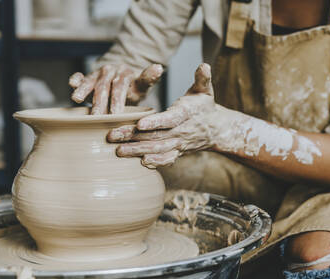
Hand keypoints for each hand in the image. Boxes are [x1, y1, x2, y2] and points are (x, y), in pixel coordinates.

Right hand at [69, 63, 163, 114]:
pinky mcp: (87, 77)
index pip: (120, 86)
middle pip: (103, 87)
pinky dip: (75, 80)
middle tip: (97, 117)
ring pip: (90, 82)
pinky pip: (80, 77)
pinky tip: (71, 84)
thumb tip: (158, 67)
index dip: (117, 100)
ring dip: (83, 89)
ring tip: (76, 99)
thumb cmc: (133, 87)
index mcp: (124, 73)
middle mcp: (110, 71)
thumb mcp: (142, 84)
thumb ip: (148, 78)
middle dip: (99, 102)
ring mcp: (97, 74)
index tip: (115, 114)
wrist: (122, 79)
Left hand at [107, 63, 246, 167]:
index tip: (138, 124)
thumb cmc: (205, 107)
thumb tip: (204, 65)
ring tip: (118, 150)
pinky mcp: (177, 153)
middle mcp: (181, 132)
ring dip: (136, 151)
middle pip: (155, 136)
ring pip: (156, 150)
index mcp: (185, 115)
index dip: (154, 122)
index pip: (168, 120)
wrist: (217, 129)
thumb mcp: (205, 90)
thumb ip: (202, 78)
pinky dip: (154, 163)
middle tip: (112, 136)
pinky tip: (138, 163)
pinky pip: (165, 160)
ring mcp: (179, 144)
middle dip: (133, 137)